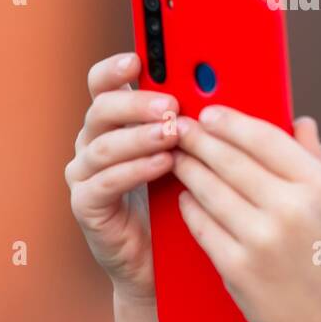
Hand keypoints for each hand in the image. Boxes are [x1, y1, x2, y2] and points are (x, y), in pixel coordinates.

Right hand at [65, 52, 179, 302]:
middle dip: (136, 103)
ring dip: (139, 136)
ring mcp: (85, 174)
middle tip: (170, 105)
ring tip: (172, 134)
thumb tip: (235, 91)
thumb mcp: (191, 155)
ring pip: (103, 145)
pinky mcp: (86, 206)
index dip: (115, 69)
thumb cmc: (180, 200)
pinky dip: (134, 170)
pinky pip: (104, 182)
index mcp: (115, 122)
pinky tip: (162, 165)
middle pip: (101, 108)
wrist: (163, 262)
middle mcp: (93, 142)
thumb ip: (200, 124)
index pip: (103, 84)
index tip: (136, 59)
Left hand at [171, 106, 320, 321]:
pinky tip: (184, 197)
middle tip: (178, 127)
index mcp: (320, 188)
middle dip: (198, 138)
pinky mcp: (237, 270)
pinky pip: (202, 226)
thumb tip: (300, 121)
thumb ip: (319, 162)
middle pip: (230, 159)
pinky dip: (190, 207)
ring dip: (187, 168)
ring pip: (209, 189)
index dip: (231, 121)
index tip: (210, 112)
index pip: (266, 137)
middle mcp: (290, 209)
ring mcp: (261, 240)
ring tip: (176, 156)